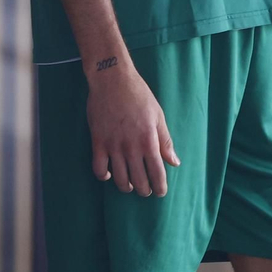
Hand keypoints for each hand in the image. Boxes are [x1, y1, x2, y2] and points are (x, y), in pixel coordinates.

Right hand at [87, 61, 179, 197]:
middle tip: (146, 189)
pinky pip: (98, 168)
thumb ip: (165, 141)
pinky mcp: (97, 142)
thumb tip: (174, 162)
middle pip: (138, 181)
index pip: (157, 173)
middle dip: (144, 190)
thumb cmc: (139, 95)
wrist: (112, 80)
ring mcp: (113, 146)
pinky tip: (109, 174)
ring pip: (119, 179)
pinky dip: (104, 176)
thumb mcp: (158, 116)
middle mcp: (131, 148)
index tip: (160, 191)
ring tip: (129, 185)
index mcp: (149, 141)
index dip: (160, 187)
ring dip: (126, 186)